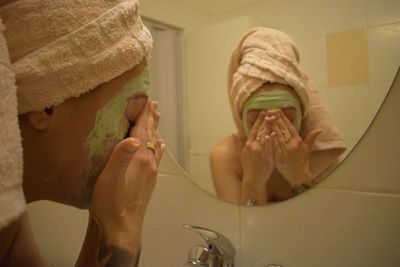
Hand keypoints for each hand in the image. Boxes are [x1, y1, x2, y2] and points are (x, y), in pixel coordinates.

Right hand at [90, 100, 164, 250]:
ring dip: (155, 131)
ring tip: (157, 119)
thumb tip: (132, 137)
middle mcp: (148, 162)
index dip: (143, 115)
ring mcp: (151, 172)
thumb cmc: (111, 204)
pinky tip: (161, 146)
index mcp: (138, 158)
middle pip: (151, 136)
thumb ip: (120, 157)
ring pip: (156, 145)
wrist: (122, 228)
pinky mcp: (149, 181)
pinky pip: (157, 157)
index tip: (147, 101)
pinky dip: (158, 147)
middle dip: (151, 119)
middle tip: (154, 105)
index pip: (142, 131)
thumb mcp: (110, 179)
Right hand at [239, 111, 273, 191]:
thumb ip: (239, 143)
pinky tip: (273, 134)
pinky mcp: (266, 157)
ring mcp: (260, 152)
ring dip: (269, 127)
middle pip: (260, 131)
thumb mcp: (242, 154)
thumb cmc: (248, 167)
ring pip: (265, 137)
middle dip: (265, 120)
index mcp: (248, 145)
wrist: (253, 179)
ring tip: (273, 118)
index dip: (258, 120)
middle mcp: (253, 147)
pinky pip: (269, 147)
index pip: (253, 129)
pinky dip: (270, 140)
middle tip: (270, 112)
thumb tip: (235, 133)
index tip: (263, 113)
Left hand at [269, 109, 320, 186]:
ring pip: (278, 137)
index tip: (279, 110)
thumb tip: (320, 130)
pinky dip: (271, 141)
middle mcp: (292, 146)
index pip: (290, 127)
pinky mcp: (279, 159)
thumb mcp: (308, 150)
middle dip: (277, 120)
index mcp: (298, 142)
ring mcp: (285, 152)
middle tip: (271, 111)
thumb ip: (311, 138)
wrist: (299, 177)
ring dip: (272, 127)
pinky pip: (274, 148)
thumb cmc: (302, 162)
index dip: (284, 118)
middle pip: (283, 130)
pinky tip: (268, 134)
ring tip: (268, 118)